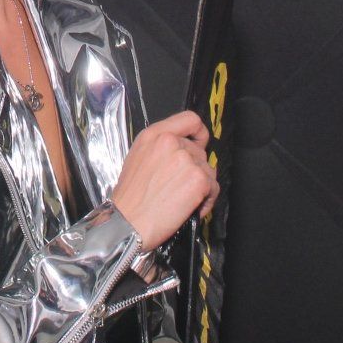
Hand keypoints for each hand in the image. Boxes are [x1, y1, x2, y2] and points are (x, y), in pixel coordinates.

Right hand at [110, 111, 219, 251]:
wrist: (128, 223)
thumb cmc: (130, 198)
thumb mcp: (138, 158)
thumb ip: (161, 147)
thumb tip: (183, 151)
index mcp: (154, 134)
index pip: (189, 119)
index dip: (199, 132)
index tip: (199, 143)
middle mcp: (171, 142)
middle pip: (200, 151)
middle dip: (195, 170)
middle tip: (181, 187)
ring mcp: (186, 160)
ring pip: (208, 170)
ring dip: (201, 186)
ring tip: (184, 199)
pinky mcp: (198, 179)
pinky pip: (214, 188)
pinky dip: (207, 200)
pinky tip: (190, 208)